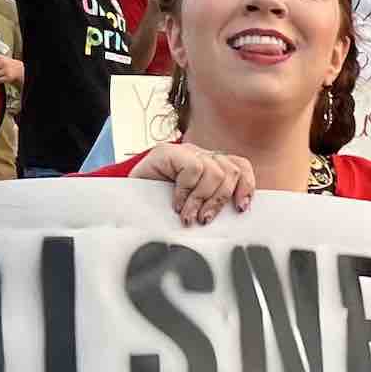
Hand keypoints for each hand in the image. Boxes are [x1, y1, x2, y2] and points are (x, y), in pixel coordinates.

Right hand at [131, 142, 255, 225]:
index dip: (246, 186)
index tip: (241, 208)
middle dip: (219, 200)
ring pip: (214, 172)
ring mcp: (184, 151)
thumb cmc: (160, 208)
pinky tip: (176, 203)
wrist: (124, 203)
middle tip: (204, 220)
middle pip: (231, 171)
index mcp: (212, 165)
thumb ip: (214, 203)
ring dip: (202, 200)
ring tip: (189, 216)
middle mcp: (200, 155)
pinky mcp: (166, 151)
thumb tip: (239, 214)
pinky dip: (186, 190)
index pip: (240, 167)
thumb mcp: (196, 206)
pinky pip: (192, 168)